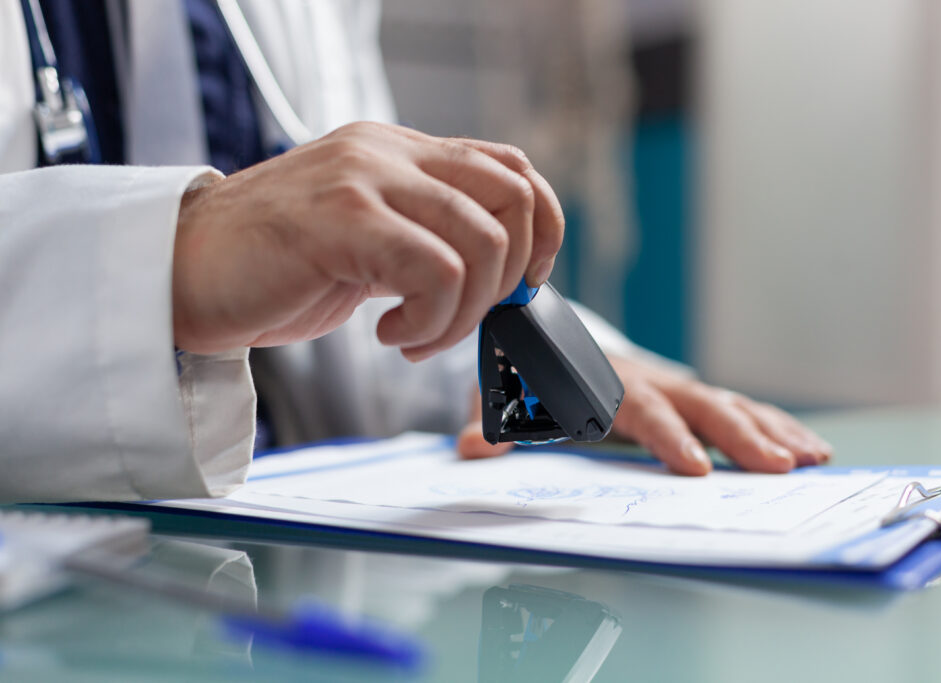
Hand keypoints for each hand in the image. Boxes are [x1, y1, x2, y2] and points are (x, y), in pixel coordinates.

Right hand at [172, 122, 563, 356]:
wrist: (180, 273)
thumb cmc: (270, 267)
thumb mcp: (363, 238)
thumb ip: (420, 235)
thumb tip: (494, 274)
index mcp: (397, 152)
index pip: (509, 166)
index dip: (542, 226)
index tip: (527, 281)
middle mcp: (387, 153)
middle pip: (513, 198)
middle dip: (512, 276)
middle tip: (468, 318)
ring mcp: (365, 180)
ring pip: (483, 241)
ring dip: (465, 312)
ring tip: (418, 337)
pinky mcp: (344, 219)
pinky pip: (437, 271)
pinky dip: (430, 322)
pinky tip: (391, 337)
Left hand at [457, 355, 832, 473]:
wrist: (543, 334)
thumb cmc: (523, 372)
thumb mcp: (495, 393)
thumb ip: (487, 420)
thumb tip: (471, 449)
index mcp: (603, 381)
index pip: (640, 409)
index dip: (666, 436)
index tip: (693, 468)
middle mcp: (647, 380)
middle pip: (700, 404)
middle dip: (740, 436)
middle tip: (778, 468)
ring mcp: (673, 385)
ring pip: (731, 404)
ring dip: (771, 430)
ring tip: (813, 459)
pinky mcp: (689, 395)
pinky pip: (739, 408)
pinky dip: (776, 426)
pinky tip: (812, 448)